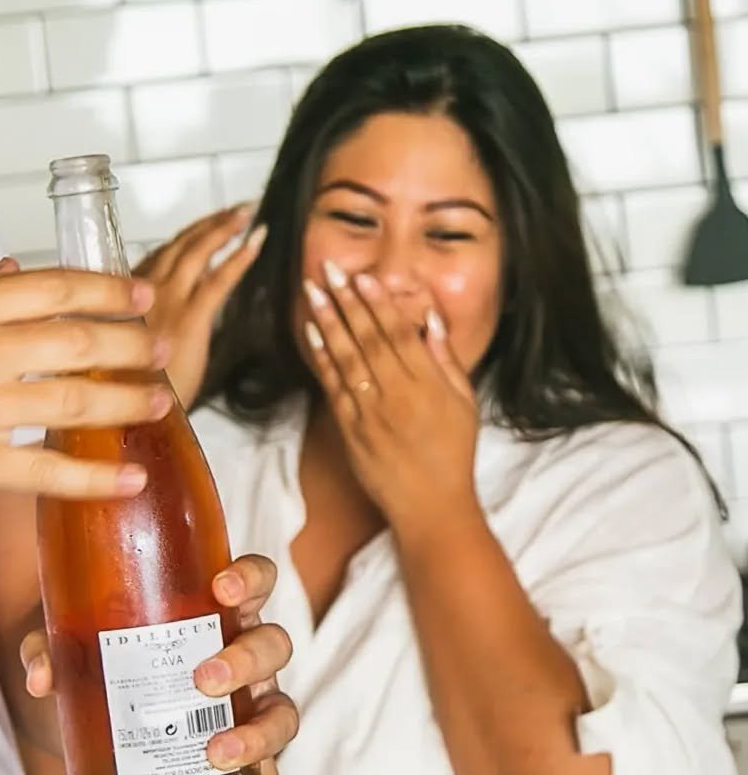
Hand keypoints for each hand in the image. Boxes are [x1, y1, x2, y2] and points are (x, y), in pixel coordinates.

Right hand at [0, 261, 175, 517]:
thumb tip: (17, 270)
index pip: (53, 287)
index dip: (108, 290)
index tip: (141, 294)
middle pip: (77, 341)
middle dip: (133, 345)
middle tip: (163, 349)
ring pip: (73, 401)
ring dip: (127, 403)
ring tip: (160, 404)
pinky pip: (47, 470)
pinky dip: (95, 478)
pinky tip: (129, 479)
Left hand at [21, 553, 296, 774]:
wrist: (84, 719)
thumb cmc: (95, 661)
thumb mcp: (70, 649)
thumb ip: (49, 649)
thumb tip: (42, 674)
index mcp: (214, 611)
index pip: (256, 579)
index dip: (251, 578)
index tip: (222, 588)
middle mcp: (242, 654)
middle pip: (274, 645)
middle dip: (246, 661)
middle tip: (203, 680)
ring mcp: (247, 707)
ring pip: (282, 712)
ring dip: (258, 733)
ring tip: (214, 751)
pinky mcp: (238, 761)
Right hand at [135, 205, 266, 407]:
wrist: (122, 424)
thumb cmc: (120, 402)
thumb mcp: (115, 363)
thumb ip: (130, 340)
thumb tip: (147, 336)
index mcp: (119, 302)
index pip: (155, 258)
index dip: (182, 238)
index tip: (201, 227)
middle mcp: (138, 295)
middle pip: (177, 246)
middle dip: (207, 223)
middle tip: (233, 209)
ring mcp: (163, 304)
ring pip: (196, 252)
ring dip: (223, 227)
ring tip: (245, 212)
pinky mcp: (188, 321)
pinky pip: (218, 279)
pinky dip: (239, 256)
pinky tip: (255, 242)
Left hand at [303, 264, 479, 532]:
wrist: (431, 505)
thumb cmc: (453, 453)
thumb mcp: (464, 403)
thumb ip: (446, 359)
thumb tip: (430, 319)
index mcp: (427, 383)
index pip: (399, 333)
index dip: (378, 302)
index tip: (363, 276)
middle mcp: (397, 393)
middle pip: (368, 337)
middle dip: (346, 300)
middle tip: (328, 269)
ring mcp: (370, 411)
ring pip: (346, 357)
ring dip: (327, 321)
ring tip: (313, 291)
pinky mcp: (351, 429)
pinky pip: (334, 387)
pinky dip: (321, 359)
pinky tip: (311, 334)